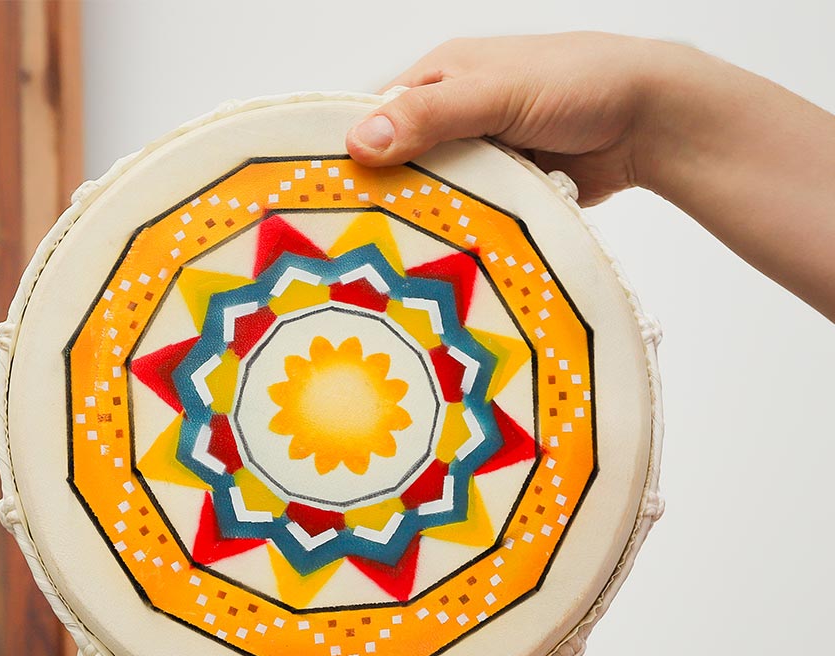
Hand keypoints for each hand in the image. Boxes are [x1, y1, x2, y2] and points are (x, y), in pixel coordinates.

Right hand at [346, 34, 834, 318]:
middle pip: (400, 163)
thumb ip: (430, 116)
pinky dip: (461, 232)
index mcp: (440, 77)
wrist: (649, 122)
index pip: (375, 116)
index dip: (349, 153)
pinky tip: (444, 258)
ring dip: (427, 219)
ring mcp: (477, 156)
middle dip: (386, 197)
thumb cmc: (579, 84)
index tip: (324, 197)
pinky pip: (467, 215)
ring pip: (433, 195)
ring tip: (397, 259)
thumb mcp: (497, 92)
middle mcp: (452, 116)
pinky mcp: (501, 191)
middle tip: (358, 242)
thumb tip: (359, 141)